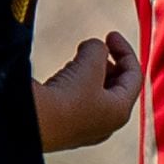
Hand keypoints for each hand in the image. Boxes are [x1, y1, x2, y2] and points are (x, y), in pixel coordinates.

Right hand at [34, 30, 140, 151]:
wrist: (30, 123)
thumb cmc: (66, 98)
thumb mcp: (90, 63)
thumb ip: (98, 49)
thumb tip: (94, 48)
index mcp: (120, 111)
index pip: (133, 76)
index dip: (125, 51)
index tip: (110, 34)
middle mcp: (105, 125)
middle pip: (115, 86)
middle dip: (107, 62)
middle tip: (93, 49)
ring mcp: (83, 129)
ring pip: (94, 94)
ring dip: (89, 72)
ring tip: (77, 60)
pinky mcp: (62, 128)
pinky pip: (75, 102)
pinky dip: (74, 84)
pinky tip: (62, 76)